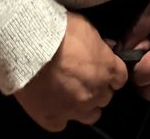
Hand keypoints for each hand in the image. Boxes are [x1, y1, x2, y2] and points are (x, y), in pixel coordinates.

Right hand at [14, 12, 127, 131]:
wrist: (30, 47)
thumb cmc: (60, 32)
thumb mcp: (87, 27)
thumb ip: (99, 44)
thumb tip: (106, 48)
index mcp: (107, 69)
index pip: (120, 78)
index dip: (111, 74)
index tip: (103, 70)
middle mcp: (95, 93)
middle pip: (104, 98)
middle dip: (97, 89)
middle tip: (82, 79)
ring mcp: (74, 110)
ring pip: (89, 115)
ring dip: (84, 106)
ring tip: (70, 95)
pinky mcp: (53, 120)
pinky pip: (62, 123)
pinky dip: (59, 114)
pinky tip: (52, 102)